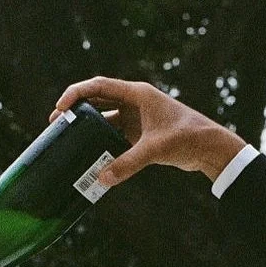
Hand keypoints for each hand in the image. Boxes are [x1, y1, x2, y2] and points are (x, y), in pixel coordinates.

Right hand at [51, 77, 247, 185]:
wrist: (209, 147)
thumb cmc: (188, 137)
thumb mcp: (155, 150)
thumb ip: (128, 164)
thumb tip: (103, 180)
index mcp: (137, 94)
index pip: (99, 86)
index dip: (76, 94)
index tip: (60, 109)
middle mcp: (134, 102)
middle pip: (97, 101)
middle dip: (76, 111)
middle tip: (56, 124)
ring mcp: (136, 118)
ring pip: (104, 120)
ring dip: (87, 130)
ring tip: (68, 141)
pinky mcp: (140, 134)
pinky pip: (115, 137)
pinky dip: (102, 145)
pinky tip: (91, 157)